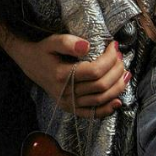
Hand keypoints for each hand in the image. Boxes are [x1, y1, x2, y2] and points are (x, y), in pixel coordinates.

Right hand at [0, 26, 129, 118]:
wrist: (30, 64)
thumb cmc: (44, 51)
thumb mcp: (52, 41)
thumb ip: (68, 42)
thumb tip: (87, 46)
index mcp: (61, 75)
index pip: (95, 71)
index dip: (109, 59)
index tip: (114, 46)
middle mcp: (65, 92)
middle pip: (101, 85)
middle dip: (116, 70)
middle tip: (120, 57)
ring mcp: (68, 102)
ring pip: (100, 99)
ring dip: (117, 86)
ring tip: (125, 72)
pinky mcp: (70, 108)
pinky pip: (91, 113)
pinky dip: (107, 109)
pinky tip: (118, 100)